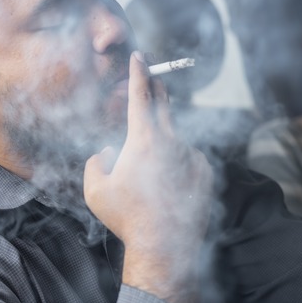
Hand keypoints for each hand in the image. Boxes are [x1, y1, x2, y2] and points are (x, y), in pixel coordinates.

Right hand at [83, 51, 212, 302]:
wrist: (164, 246)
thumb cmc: (127, 217)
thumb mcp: (95, 190)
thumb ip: (96, 163)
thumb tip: (108, 152)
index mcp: (144, 139)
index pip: (141, 95)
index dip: (138, 73)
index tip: (140, 57)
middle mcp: (172, 141)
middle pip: (164, 105)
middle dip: (156, 89)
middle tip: (152, 80)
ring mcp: (192, 155)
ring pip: (175, 140)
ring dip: (163, 146)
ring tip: (151, 178)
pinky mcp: (206, 172)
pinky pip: (189, 159)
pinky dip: (179, 166)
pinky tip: (170, 189)